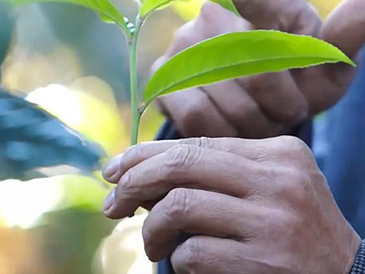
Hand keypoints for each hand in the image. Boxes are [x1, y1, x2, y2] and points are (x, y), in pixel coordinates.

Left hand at [102, 137, 360, 272]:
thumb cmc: (292, 235)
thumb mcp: (265, 191)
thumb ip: (214, 176)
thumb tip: (137, 174)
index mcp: (278, 153)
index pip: (195, 143)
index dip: (144, 155)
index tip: (114, 170)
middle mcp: (279, 180)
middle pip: (181, 164)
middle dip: (133, 183)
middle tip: (112, 205)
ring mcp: (274, 221)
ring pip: (179, 205)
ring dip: (152, 230)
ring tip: (153, 245)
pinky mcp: (264, 263)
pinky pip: (192, 253)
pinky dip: (176, 261)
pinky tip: (185, 266)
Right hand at [153, 0, 364, 137]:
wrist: (252, 98)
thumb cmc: (295, 78)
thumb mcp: (326, 65)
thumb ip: (343, 37)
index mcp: (266, 1)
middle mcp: (216, 15)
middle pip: (256, 72)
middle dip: (283, 106)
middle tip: (288, 111)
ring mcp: (184, 43)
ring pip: (229, 102)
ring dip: (254, 124)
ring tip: (259, 119)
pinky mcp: (163, 75)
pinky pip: (197, 115)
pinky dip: (222, 132)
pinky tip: (230, 127)